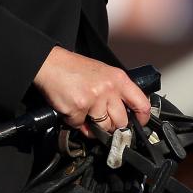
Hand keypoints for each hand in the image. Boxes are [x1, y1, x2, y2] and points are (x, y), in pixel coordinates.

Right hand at [32, 46, 150, 137]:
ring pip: (103, 128)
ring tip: (85, 110)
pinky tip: (72, 108)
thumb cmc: (74, 68)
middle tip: (103, 119)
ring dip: (94, 125)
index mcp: (118, 79)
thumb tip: (126, 114)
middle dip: (112, 125)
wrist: (50, 64)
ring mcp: (94, 100)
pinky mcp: (78, 109)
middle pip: (122, 122)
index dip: (142, 119)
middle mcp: (108, 89)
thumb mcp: (103, 73)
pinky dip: (76, 122)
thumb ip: (116, 91)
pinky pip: (81, 127)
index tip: (138, 125)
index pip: (142, 103)